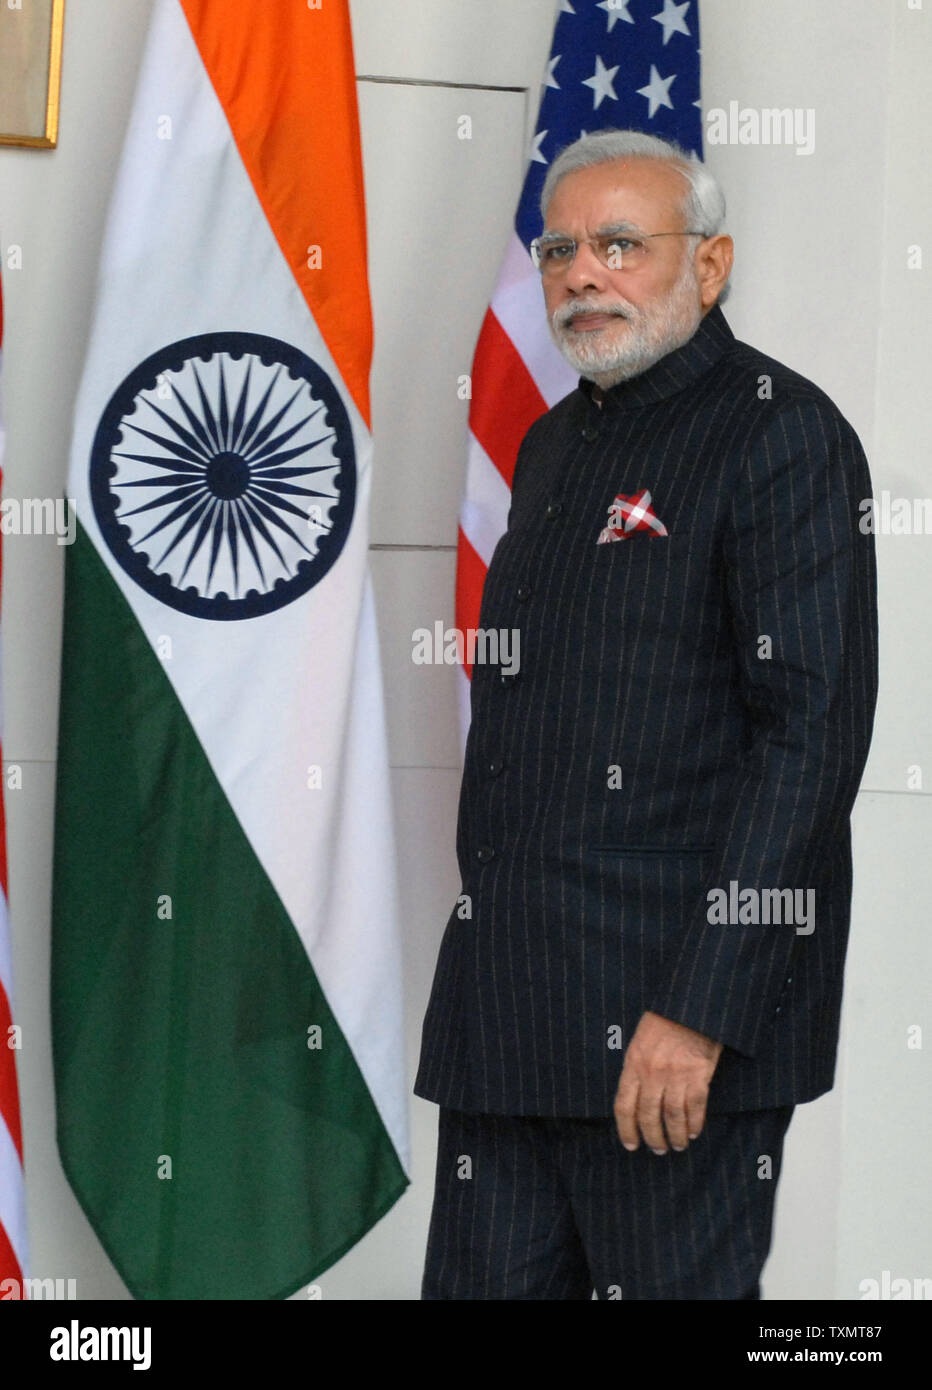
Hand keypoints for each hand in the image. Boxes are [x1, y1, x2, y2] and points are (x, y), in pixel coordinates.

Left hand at [613, 1011, 722, 1154]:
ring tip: (678, 1146)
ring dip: (675, 1136)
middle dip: (653, 1138)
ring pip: (672, 1117)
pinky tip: (694, 1132)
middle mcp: (652, 1073)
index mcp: (633, 1064)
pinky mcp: (699, 1075)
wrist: (690, 1005)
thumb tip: (635, 1100)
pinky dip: (695, 1124)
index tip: (631, 1145)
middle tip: (658, 1150)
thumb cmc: (664, 1021)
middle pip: (648, 1116)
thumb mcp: (639, 1041)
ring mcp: (676, 1075)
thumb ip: (636, 1069)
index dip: (626, 1130)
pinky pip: (695, 1108)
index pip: (624, 1106)